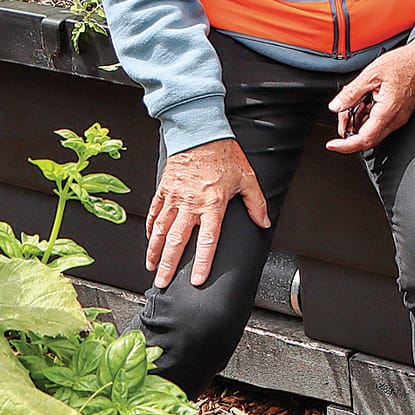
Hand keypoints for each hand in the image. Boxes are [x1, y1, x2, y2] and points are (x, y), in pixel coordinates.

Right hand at [147, 138, 267, 288]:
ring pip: (160, 230)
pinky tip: (149, 241)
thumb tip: (264, 222)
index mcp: (212, 204)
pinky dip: (150, 229)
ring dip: (154, 251)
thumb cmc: (223, 153)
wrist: (200, 132)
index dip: (202, 262)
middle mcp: (190, 204)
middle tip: (162, 283)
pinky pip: (155, 213)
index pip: (207, 240)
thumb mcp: (247, 178)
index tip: (196, 280)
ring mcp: (174, 198)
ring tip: (151, 267)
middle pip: (176, 241)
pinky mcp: (164, 190)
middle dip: (168, 265)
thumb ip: (256, 203)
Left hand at [325, 39, 414, 154]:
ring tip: (352, 104)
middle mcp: (396, 119)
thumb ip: (351, 92)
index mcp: (387, 111)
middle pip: (368, 139)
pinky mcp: (401, 112)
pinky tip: (364, 102)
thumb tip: (336, 106)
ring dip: (359, 123)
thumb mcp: (371, 74)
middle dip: (350, 133)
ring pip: (374, 131)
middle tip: (342, 115)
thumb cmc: (405, 63)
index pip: (363, 139)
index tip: (333, 145)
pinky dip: (369, 117)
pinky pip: (382, 123)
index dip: (345, 146)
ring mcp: (400, 117)